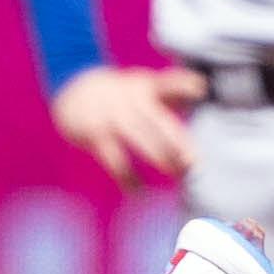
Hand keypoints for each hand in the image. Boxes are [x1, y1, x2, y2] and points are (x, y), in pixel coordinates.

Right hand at [51, 63, 207, 189]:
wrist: (72, 90)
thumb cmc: (120, 94)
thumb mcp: (143, 84)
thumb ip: (172, 90)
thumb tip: (202, 92)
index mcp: (145, 87)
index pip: (166, 83)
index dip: (183, 85)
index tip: (199, 90)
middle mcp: (130, 99)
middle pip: (157, 120)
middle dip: (176, 142)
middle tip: (192, 162)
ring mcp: (112, 116)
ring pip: (140, 139)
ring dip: (160, 158)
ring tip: (177, 175)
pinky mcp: (95, 134)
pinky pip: (115, 160)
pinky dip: (128, 178)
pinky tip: (138, 190)